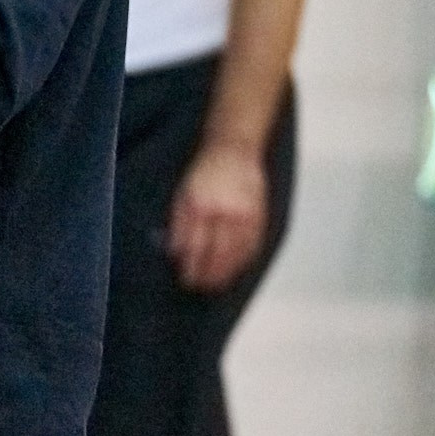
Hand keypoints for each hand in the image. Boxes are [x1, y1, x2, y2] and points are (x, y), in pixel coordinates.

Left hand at [166, 142, 267, 292]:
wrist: (232, 148)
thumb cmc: (203, 171)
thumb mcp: (182, 194)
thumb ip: (179, 223)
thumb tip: (175, 251)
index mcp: (199, 206)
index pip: (194, 245)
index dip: (190, 265)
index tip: (185, 277)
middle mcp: (222, 212)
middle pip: (216, 253)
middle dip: (207, 274)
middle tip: (199, 287)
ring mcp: (243, 214)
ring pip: (236, 252)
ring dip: (226, 272)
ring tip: (216, 284)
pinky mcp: (258, 214)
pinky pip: (253, 244)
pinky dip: (244, 259)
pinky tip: (237, 268)